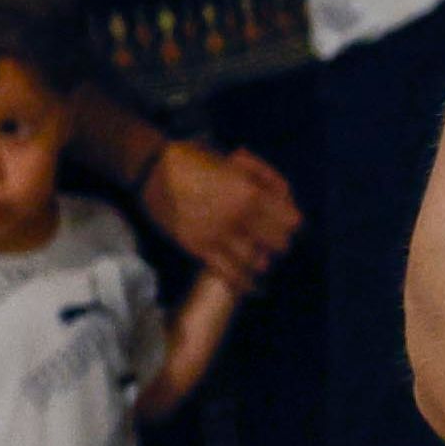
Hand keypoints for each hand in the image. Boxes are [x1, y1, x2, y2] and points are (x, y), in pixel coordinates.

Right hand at [139, 138, 301, 286]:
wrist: (152, 170)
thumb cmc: (196, 160)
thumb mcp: (236, 159)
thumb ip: (265, 177)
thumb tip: (285, 196)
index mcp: (250, 192)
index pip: (291, 222)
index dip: (292, 223)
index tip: (287, 223)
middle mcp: (239, 217)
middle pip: (279, 244)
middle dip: (279, 242)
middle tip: (273, 240)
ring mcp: (219, 235)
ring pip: (257, 262)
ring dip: (262, 260)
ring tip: (260, 257)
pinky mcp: (199, 249)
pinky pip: (229, 273)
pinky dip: (244, 282)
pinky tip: (252, 286)